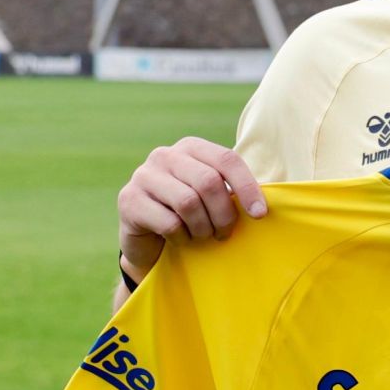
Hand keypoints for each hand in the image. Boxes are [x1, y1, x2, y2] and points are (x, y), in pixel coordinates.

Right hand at [116, 137, 265, 277]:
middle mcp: (165, 155)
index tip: (260, 214)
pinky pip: (168, 222)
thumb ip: (233, 191)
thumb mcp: (213, 199)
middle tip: (224, 234)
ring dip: (202, 228)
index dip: (247, 187)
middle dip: (224, 214)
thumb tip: (262, 206)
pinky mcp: (128, 200)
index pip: (227, 159)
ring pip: (188, 202)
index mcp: (191, 147)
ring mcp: (143, 175)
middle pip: (209, 182)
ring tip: (202, 237)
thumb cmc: (191, 217)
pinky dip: (181, 238)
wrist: (149, 243)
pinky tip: (179, 239)